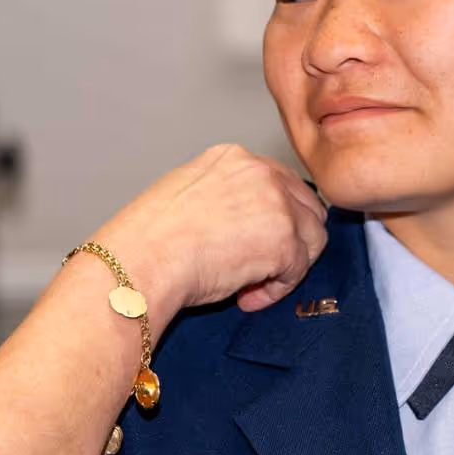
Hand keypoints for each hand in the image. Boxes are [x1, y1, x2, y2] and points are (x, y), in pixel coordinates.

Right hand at [91, 145, 327, 315]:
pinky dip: (275, 290)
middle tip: (263, 266)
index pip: (281, 182)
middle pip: (306, 206)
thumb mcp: (184, 192)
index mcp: (234, 157)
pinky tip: (246, 297)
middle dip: (291, 239)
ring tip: (252, 283)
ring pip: (312, 237)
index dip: (275, 217)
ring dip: (288, 265)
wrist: (141, 261)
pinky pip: (297, 271)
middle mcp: (261, 172)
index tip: (259, 241)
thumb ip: (222, 195)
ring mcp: (277, 205)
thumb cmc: (148, 238)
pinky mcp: (284, 241)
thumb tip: (240, 220)